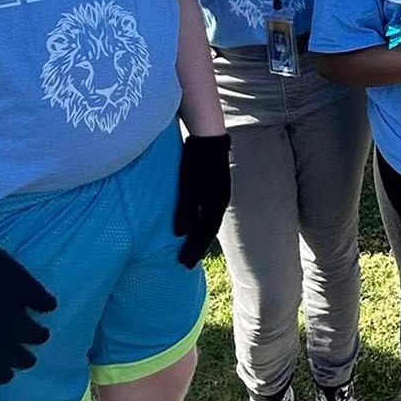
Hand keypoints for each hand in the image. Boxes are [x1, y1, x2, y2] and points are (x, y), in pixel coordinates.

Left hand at [174, 133, 231, 267]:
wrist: (207, 136)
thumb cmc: (195, 159)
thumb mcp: (188, 185)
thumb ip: (185, 209)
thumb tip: (179, 234)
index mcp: (216, 203)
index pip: (205, 233)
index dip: (194, 250)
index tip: (184, 264)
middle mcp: (221, 202)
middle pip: (209, 231)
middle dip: (197, 248)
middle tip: (186, 264)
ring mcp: (219, 194)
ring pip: (209, 222)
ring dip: (199, 238)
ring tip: (189, 251)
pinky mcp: (215, 188)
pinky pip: (208, 213)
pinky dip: (200, 224)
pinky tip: (192, 227)